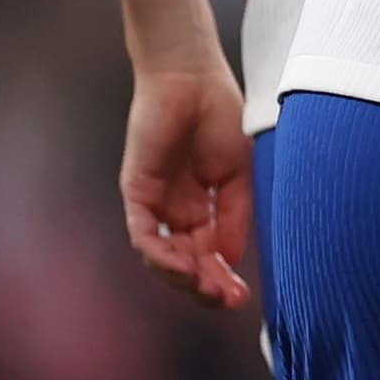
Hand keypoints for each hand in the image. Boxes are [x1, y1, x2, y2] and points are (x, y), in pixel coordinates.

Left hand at [121, 54, 252, 309]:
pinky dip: (161, 256)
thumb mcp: (240, 174)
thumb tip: (230, 259)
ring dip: (184, 278)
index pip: (210, 255)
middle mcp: (176, 212)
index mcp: (204, 207)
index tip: (242, 298)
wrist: (193, 79)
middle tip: (228, 300)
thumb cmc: (222, 117)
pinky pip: (143, 235)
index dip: (224, 278)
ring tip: (208, 288)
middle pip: (186, 262)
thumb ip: (234, 216)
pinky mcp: (137, 192)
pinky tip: (184, 267)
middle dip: (206, 286)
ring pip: (162, 257)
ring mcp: (155, 204)